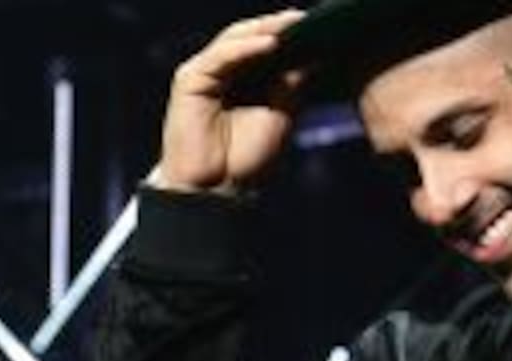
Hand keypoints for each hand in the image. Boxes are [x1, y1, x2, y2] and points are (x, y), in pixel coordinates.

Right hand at [156, 9, 306, 194]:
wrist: (218, 190)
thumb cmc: (246, 159)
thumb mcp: (280, 116)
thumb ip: (291, 86)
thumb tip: (314, 56)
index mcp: (244, 80)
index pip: (267, 47)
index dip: (290, 36)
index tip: (320, 29)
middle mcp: (224, 72)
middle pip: (251, 38)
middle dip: (279, 27)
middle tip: (307, 19)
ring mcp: (206, 74)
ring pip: (235, 40)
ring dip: (265, 31)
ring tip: (293, 24)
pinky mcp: (190, 80)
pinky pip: (220, 57)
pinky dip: (245, 48)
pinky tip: (270, 44)